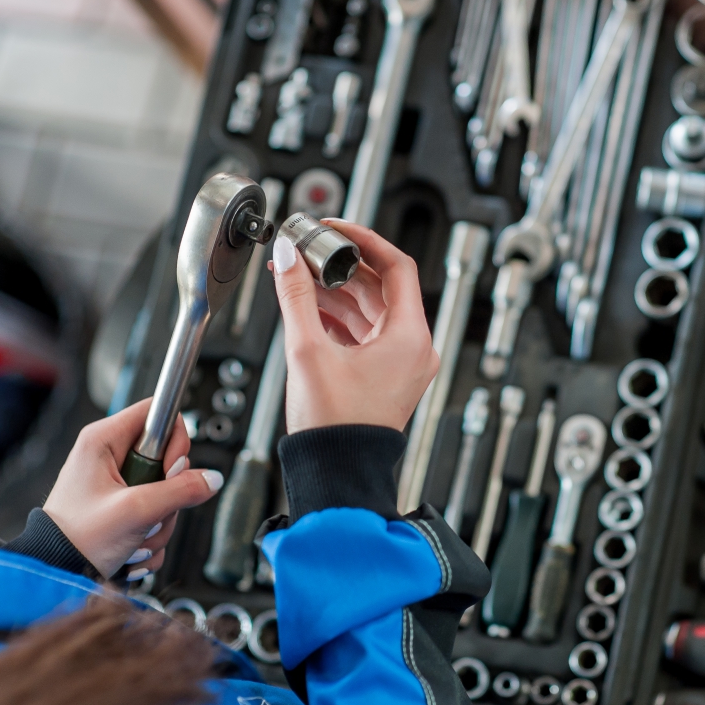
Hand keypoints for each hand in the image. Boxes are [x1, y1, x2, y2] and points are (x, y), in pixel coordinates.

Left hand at [43, 398, 224, 577]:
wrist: (54, 575)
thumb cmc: (76, 539)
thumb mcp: (136, 511)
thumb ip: (180, 491)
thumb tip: (211, 479)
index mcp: (103, 441)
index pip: (158, 414)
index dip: (174, 441)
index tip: (170, 471)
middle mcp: (109, 457)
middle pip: (168, 460)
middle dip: (167, 496)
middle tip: (148, 512)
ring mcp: (116, 485)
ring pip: (165, 493)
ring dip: (160, 523)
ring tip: (135, 538)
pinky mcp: (121, 509)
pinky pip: (156, 515)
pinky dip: (151, 537)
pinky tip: (132, 548)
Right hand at [270, 220, 437, 432]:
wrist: (337, 476)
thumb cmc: (335, 427)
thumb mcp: (308, 351)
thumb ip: (296, 296)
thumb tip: (290, 256)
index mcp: (410, 337)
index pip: (396, 266)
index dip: (364, 239)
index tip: (335, 228)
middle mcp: (414, 349)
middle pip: (380, 287)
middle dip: (340, 267)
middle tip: (307, 251)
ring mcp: (401, 364)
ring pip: (370, 310)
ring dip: (335, 292)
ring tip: (298, 277)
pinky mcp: (384, 377)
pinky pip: (364, 333)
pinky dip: (338, 318)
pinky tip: (308, 307)